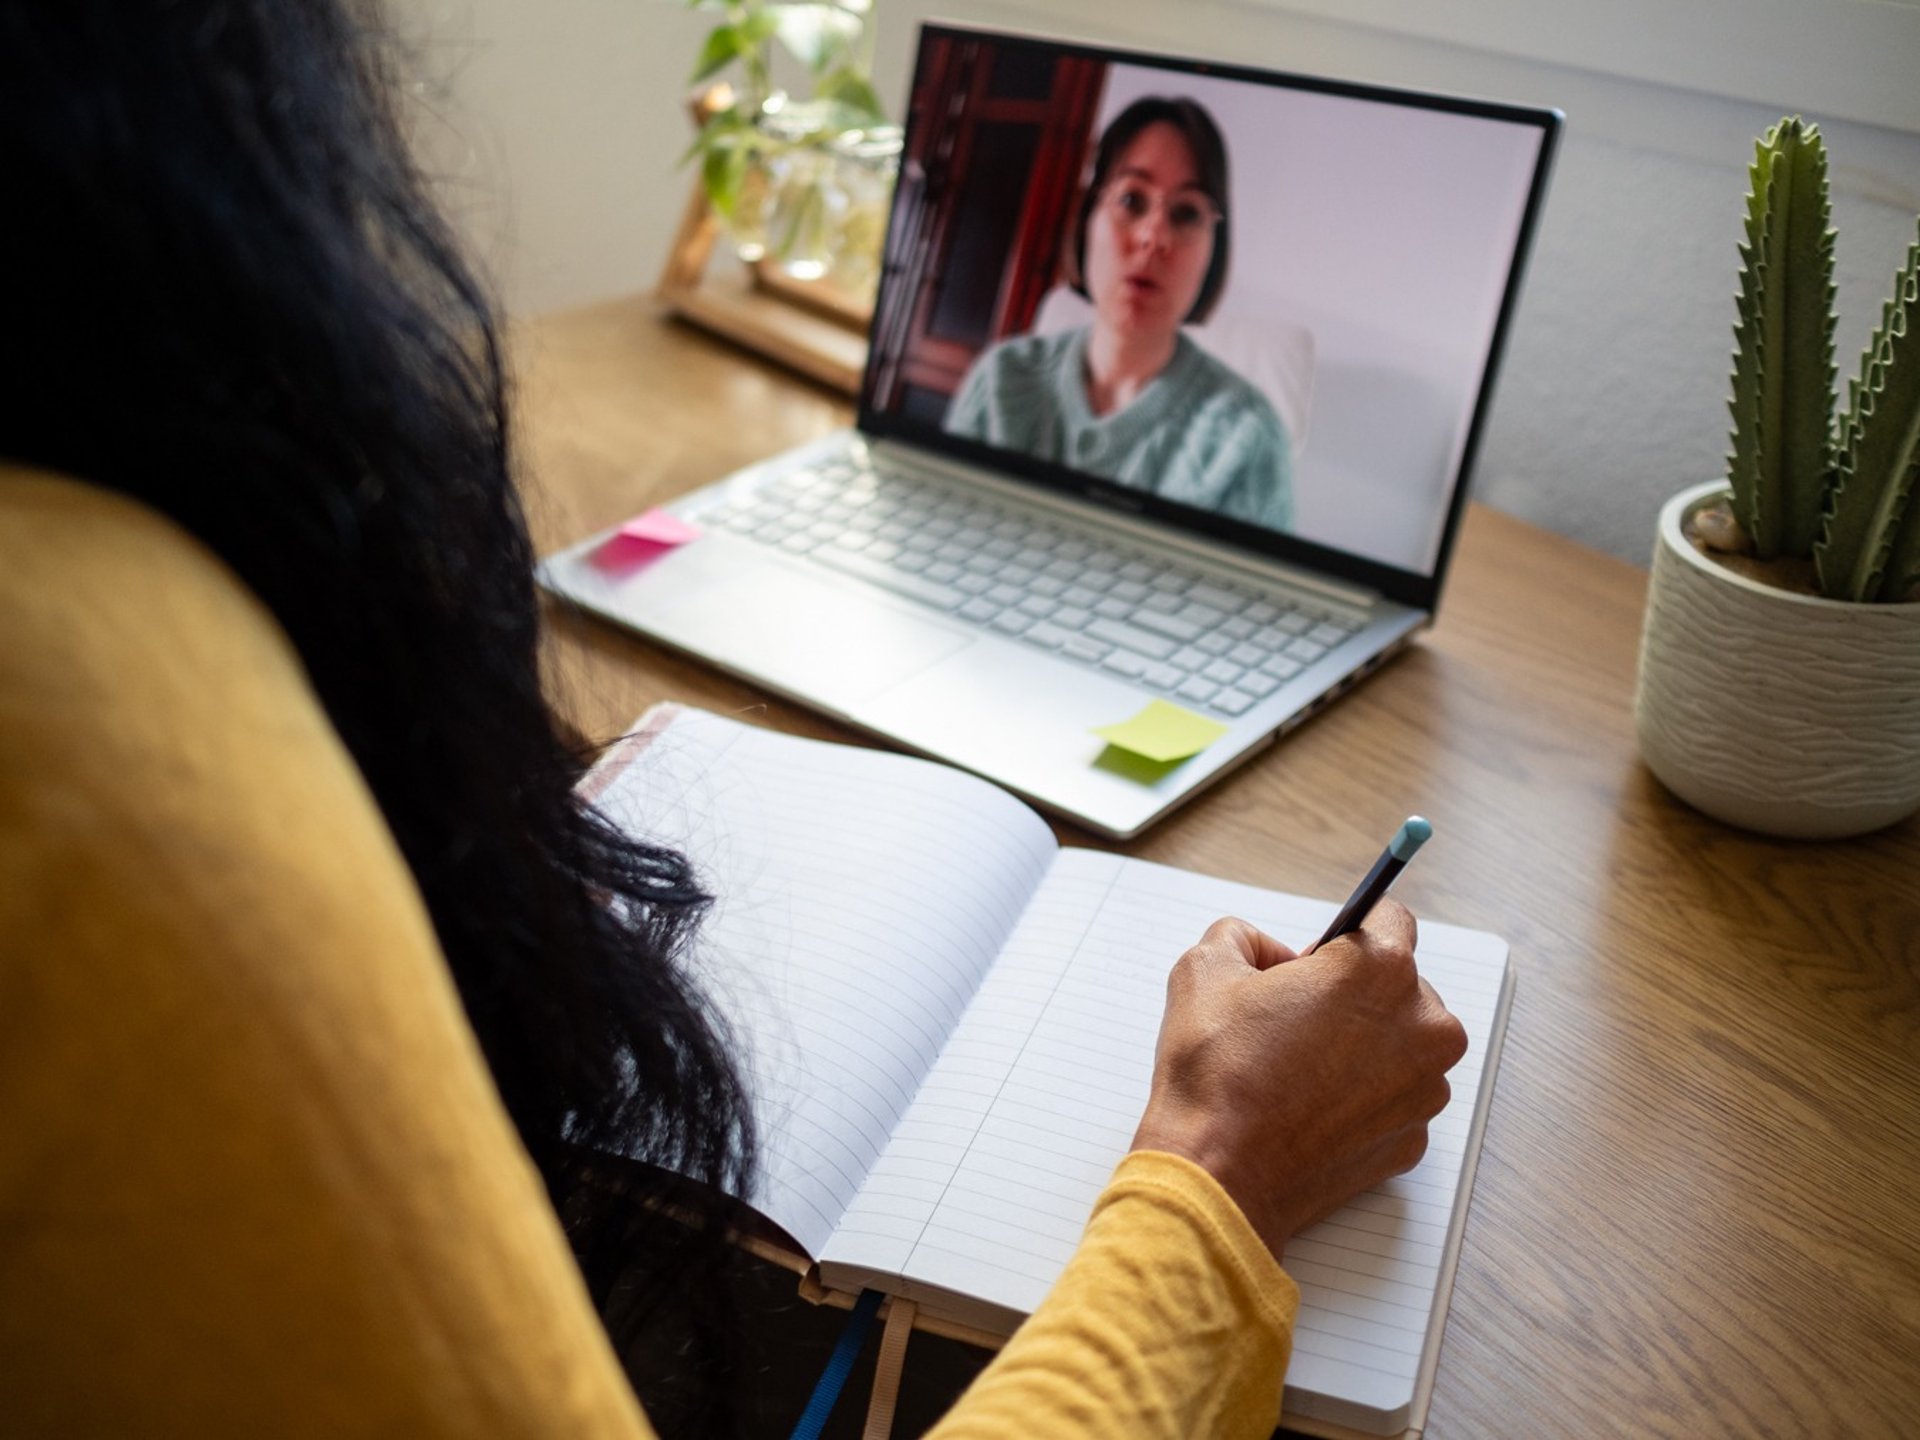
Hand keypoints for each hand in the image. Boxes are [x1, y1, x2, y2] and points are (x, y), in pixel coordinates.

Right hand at [1129, 903, 1467, 1260]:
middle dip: (1354, 993)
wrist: (1218, 1174)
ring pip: (1404, 1045)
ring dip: (1365, 1045)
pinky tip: (1311, 1106)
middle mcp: (1422, 1028)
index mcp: (1381, 971)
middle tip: (1295, 1019)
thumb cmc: (1216, 1074)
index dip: (1342, 936)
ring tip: (1299, 1068)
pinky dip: (1363, 1097)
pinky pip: (1396, 1099)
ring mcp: (1424, 1090)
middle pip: (1400, 986)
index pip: (1390, 919)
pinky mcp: (1412, 1139)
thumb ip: (1244, 937)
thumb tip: (1266, 953)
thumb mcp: (1206, 968)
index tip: (1317, 959)